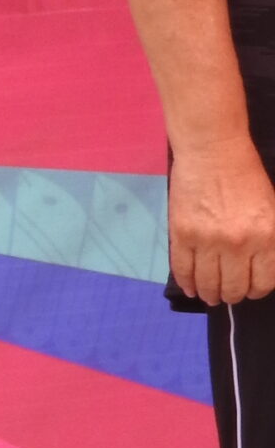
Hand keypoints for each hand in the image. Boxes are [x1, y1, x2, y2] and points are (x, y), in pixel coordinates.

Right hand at [168, 141, 274, 303]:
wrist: (213, 151)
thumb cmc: (245, 176)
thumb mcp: (272, 210)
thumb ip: (269, 242)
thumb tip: (257, 270)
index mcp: (267, 237)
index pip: (263, 282)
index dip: (255, 291)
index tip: (249, 290)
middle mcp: (239, 244)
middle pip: (234, 287)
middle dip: (231, 296)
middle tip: (227, 295)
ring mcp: (208, 241)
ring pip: (208, 283)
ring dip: (209, 294)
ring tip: (208, 294)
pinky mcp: (183, 234)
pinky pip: (183, 269)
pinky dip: (187, 282)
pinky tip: (190, 287)